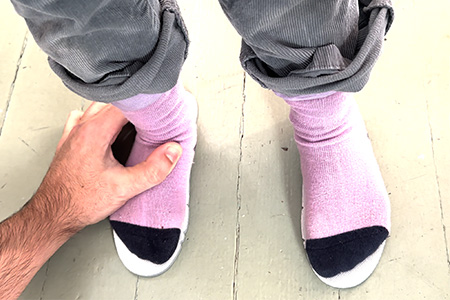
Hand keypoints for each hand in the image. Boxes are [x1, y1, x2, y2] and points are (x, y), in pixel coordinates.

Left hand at [34, 102, 181, 230]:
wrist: (53, 214)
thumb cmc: (79, 201)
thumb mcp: (125, 188)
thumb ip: (153, 169)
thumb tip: (172, 152)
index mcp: (95, 131)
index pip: (126, 102)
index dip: (146, 104)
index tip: (159, 111)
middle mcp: (82, 127)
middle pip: (114, 101)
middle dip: (135, 107)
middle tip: (152, 119)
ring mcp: (74, 133)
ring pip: (98, 108)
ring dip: (118, 110)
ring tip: (135, 123)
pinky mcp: (70, 142)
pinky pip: (85, 118)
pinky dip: (99, 118)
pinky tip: (109, 129)